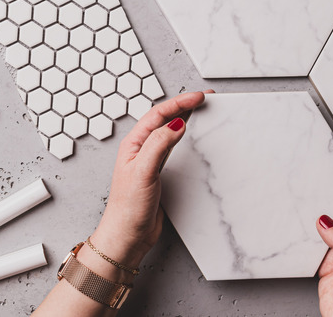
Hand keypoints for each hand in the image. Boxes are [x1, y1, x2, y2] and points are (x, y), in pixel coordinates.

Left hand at [89, 91, 207, 269]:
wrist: (128, 235)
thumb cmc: (128, 207)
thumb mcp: (144, 171)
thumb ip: (159, 145)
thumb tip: (176, 124)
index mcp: (134, 144)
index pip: (158, 114)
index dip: (180, 103)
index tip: (199, 97)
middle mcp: (141, 149)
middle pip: (164, 118)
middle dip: (184, 105)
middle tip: (205, 98)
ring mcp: (150, 160)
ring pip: (169, 131)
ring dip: (185, 118)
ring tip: (201, 109)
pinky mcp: (158, 173)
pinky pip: (173, 147)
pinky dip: (185, 137)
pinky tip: (192, 136)